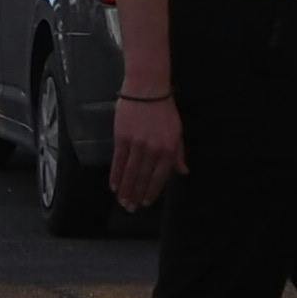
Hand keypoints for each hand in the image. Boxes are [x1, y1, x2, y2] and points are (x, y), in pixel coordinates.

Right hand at [105, 89, 185, 208]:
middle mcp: (153, 149)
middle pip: (143, 178)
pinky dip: (116, 175)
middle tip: (130, 208)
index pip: (159, 177)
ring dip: (125, 189)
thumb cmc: (164, 109)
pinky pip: (118, 161)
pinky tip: (114, 185)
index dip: (152, 192)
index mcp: (168, 149)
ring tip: (122, 201)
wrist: (147, 88)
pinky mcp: (122, 137)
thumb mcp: (177, 132)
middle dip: (136, 195)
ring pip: (130, 172)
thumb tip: (183, 172)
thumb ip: (178, 154)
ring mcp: (136, 144)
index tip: (146, 203)